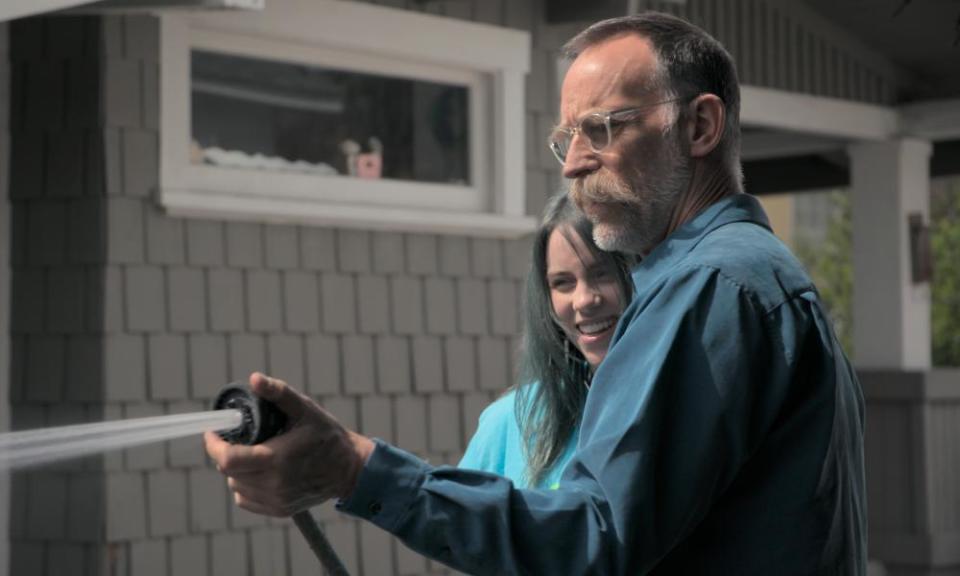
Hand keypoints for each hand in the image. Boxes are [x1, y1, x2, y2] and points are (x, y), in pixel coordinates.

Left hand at [204, 372, 374, 516]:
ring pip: (236, 486)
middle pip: (229, 472)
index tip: (213, 433)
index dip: (213, 445)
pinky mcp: (279, 509)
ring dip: (236, 470)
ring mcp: (276, 500)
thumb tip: (255, 379)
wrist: (349, 468)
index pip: (227, 459)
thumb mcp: (305, 409)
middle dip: (226, 453)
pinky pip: (246, 500)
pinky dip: (246, 485)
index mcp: (276, 459)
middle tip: (237, 439)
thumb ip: (279, 393)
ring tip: (252, 454)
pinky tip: (260, 472)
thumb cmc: (326, 435)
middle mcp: (274, 484)